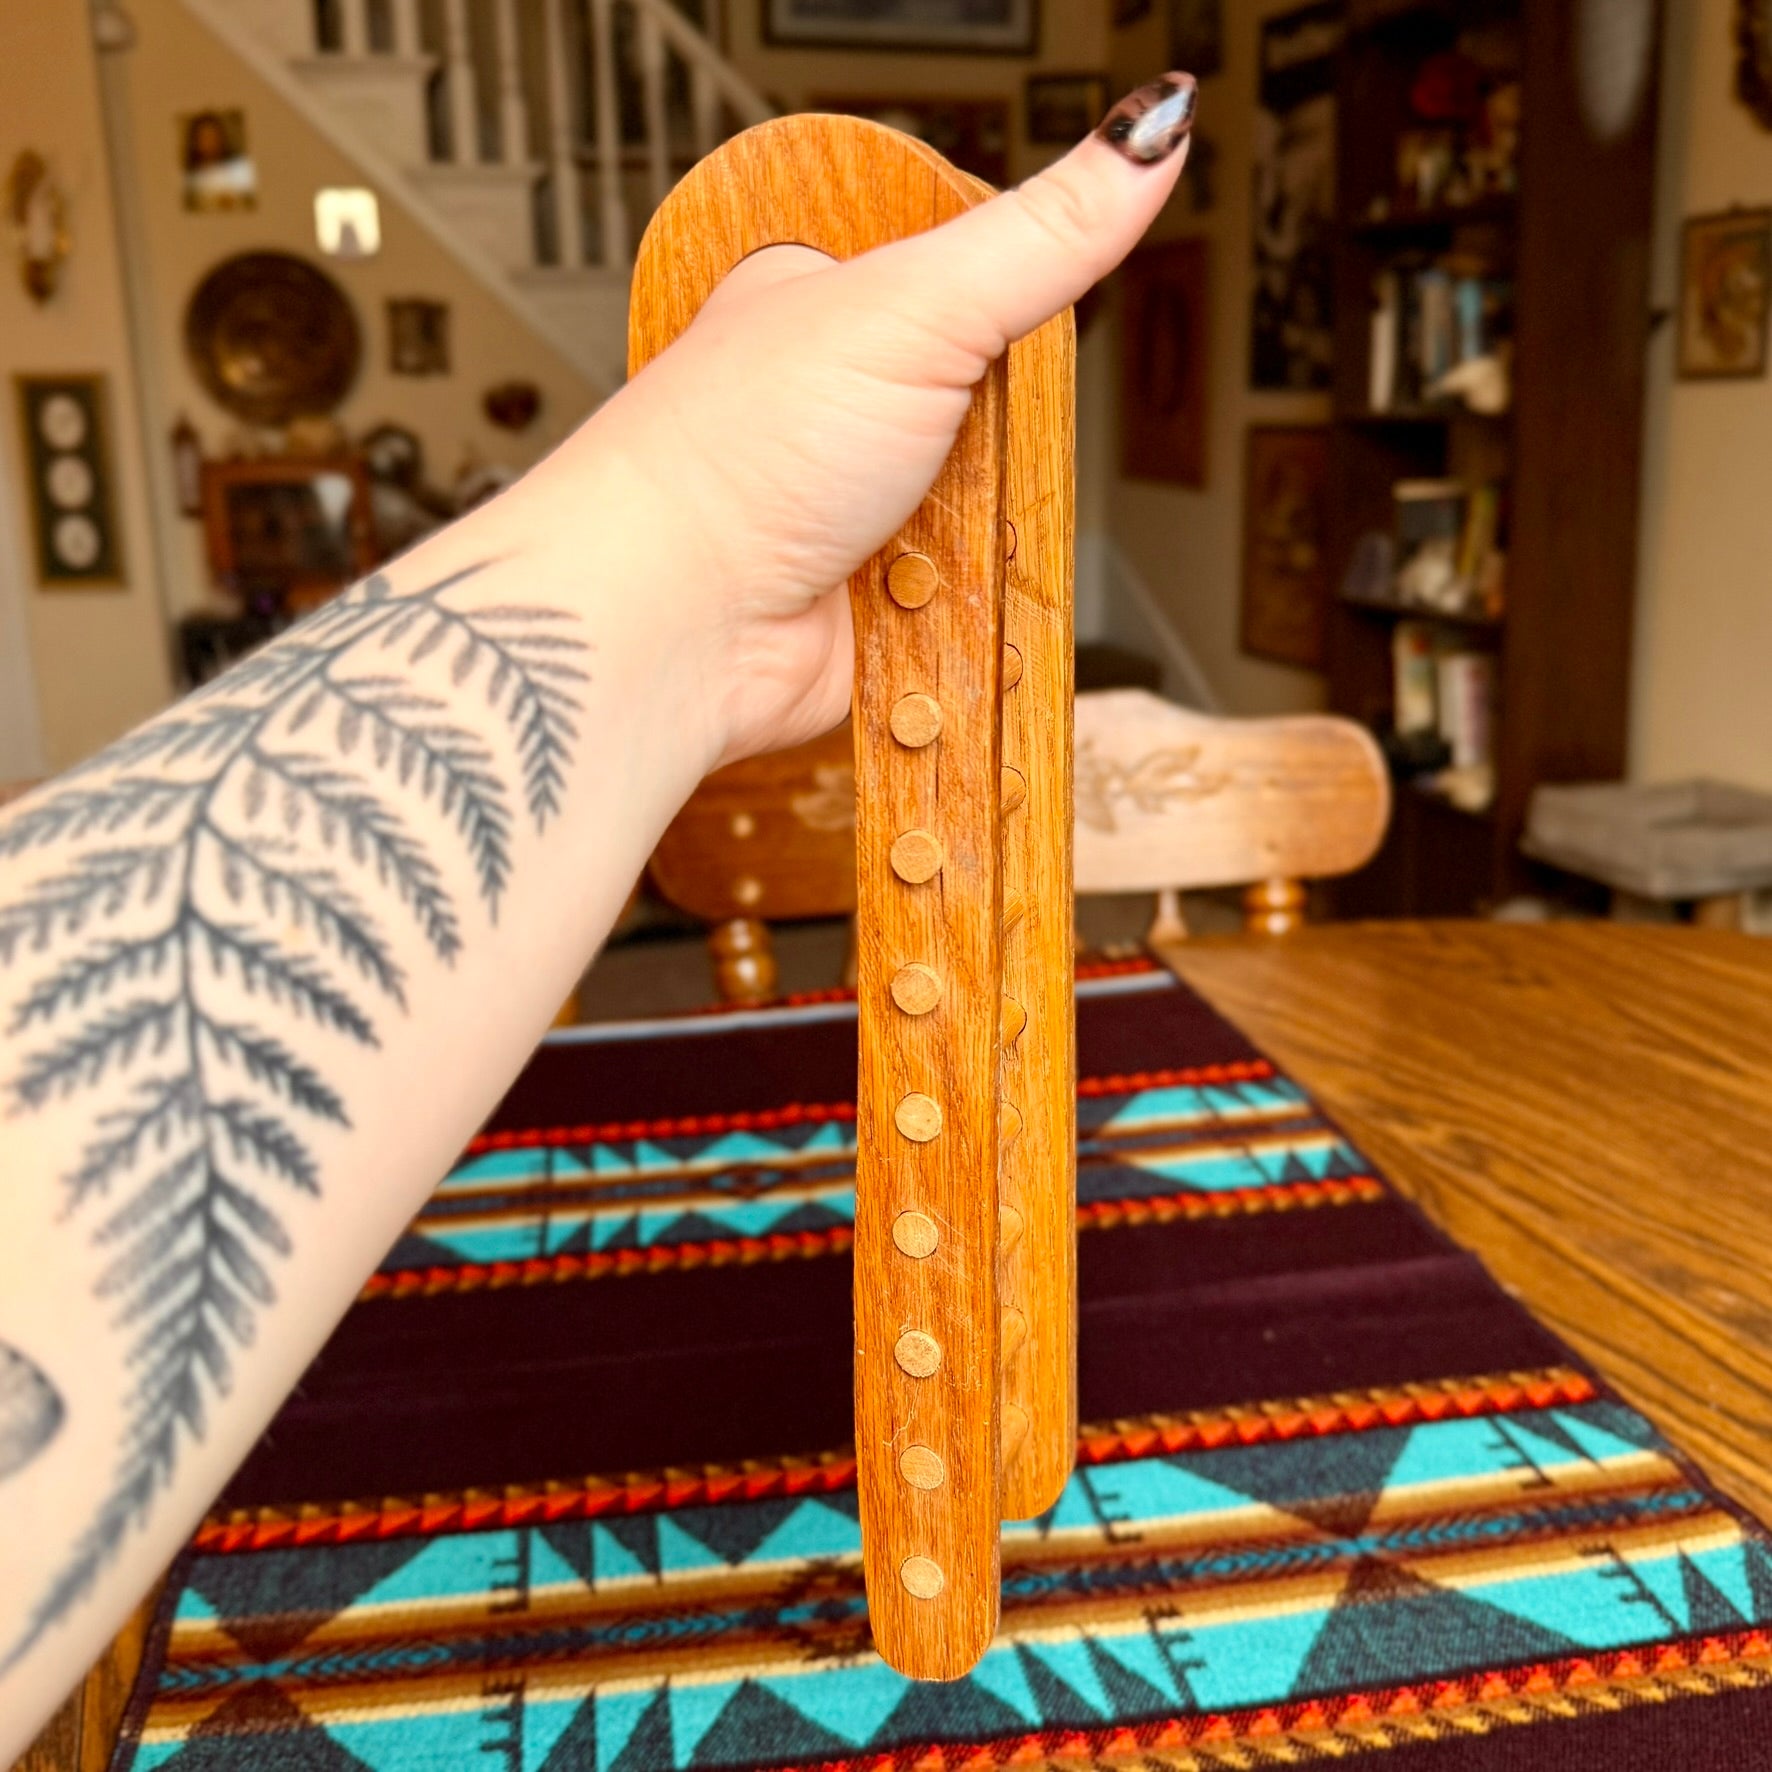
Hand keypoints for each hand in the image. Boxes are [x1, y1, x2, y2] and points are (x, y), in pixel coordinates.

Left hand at [525, 78, 1194, 770]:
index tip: (1010, 327)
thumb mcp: (914, 307)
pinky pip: (976, 598)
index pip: (981, 277)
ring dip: (989, 529)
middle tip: (957, 438)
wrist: (680, 624)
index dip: (1015, 309)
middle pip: (1004, 408)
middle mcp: (844, 406)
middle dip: (1005, 439)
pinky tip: (926, 585)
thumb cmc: (732, 454)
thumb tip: (1150, 128)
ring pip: (999, 510)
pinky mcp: (880, 600)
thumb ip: (1042, 233)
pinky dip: (972, 601)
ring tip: (930, 523)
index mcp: (833, 302)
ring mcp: (862, 507)